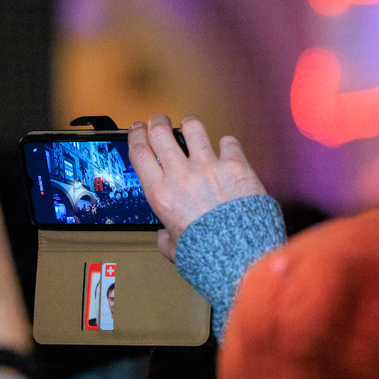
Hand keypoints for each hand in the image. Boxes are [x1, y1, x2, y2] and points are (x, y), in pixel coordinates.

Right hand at [129, 114, 265, 260]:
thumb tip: (164, 236)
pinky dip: (226, 144)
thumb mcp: (175, 249)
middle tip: (159, 121)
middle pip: (160, 132)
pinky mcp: (235, 166)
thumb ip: (165, 238)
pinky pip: (228, 141)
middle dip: (158, 122)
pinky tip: (226, 149)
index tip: (137, 129)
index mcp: (162, 194)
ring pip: (193, 127)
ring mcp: (209, 167)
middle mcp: (182, 176)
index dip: (136, 135)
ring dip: (190, 125)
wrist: (242, 257)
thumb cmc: (210, 255)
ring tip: (191, 127)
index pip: (140, 152)